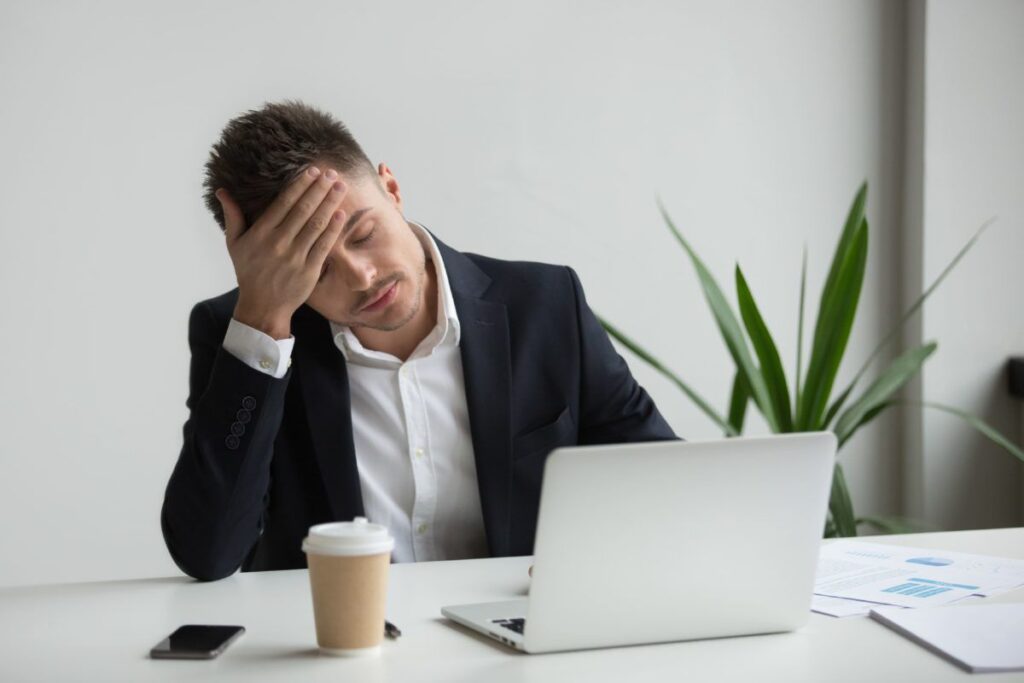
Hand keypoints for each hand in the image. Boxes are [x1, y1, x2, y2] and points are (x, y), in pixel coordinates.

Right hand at [217, 167, 347, 338]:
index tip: (313, 171)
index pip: (284, 203)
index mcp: (261, 233)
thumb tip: (222, 190)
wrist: (262, 306)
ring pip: (315, 225)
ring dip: (330, 203)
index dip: (300, 185)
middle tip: (332, 173)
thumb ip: (232, 216)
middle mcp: (278, 243)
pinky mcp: (309, 270)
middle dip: (319, 189)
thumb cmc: (248, 271)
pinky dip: (333, 229)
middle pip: (303, 210)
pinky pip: (323, 246)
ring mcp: (295, 257)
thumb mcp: (234, 244)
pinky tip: (341, 214)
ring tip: (341, 187)